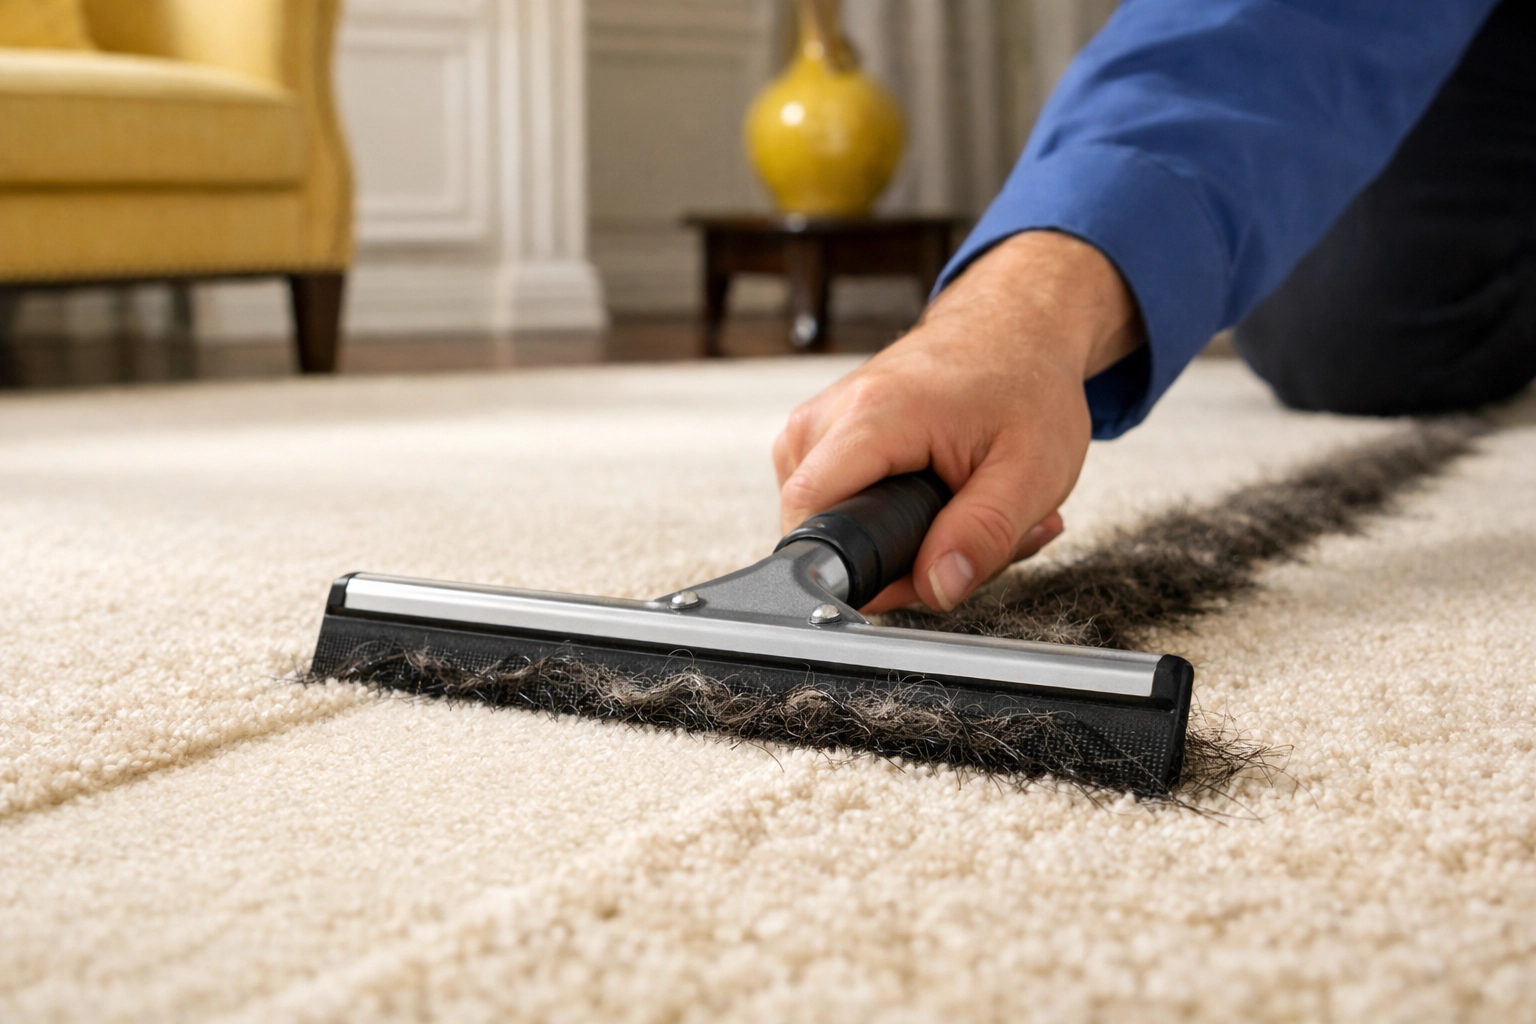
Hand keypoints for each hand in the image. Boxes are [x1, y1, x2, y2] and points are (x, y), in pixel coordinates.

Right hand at [773, 230, 1143, 612]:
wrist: (1015, 323)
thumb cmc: (1026, 382)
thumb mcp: (1033, 470)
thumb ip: (984, 535)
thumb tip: (938, 589)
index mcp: (873, 416)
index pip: (810, 517)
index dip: (858, 570)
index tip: (914, 575)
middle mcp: (828, 415)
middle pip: (824, 530)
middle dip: (899, 558)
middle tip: (969, 534)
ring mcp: (818, 422)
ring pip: (831, 522)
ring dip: (900, 538)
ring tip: (960, 508)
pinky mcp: (822, 433)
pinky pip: (835, 500)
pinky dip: (887, 514)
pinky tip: (935, 498)